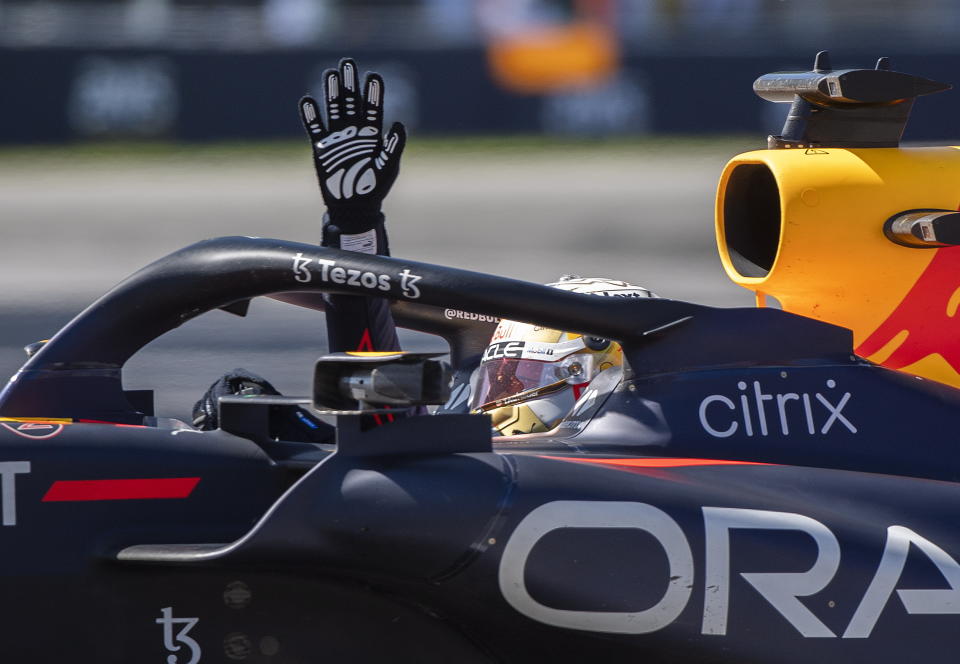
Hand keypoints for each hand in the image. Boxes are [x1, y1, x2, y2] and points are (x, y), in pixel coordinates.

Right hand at [300, 58, 405, 234]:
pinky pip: (314, 128)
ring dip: (332, 92)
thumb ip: (393, 146)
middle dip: (350, 83)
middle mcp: (354, 132)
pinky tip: (308, 101)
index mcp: (372, 135)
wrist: (354, 208)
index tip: (373, 76)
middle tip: (348, 62)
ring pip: (334, 110)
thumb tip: (400, 124)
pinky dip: (310, 116)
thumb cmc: (375, 188)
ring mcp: (337, 138)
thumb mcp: (388, 166)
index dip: (373, 93)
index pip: (373, 108)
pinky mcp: (321, 148)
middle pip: (352, 102)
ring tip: (331, 74)